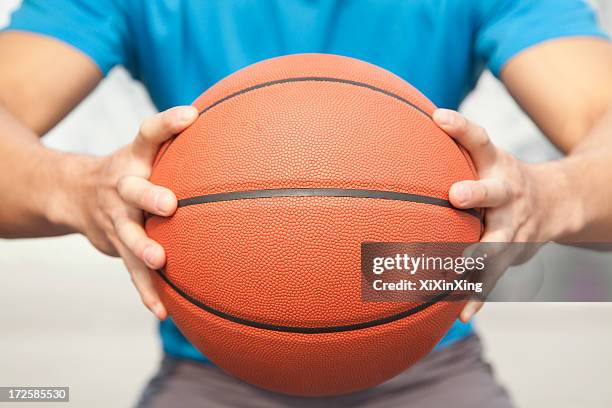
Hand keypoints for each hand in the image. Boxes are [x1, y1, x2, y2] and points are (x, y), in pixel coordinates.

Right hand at [75, 106, 197, 318]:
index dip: (167, 123)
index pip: (148, 132)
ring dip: (142, 248)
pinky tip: (161, 311)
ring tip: (160, 261)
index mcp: (134, 157)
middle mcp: (122, 184)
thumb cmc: (130, 171)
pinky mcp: (114, 244)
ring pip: (127, 234)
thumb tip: (238, 136)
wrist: (72, 193)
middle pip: (132, 188)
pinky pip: (130, 270)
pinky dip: (145, 290)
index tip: (191, 114)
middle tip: (169, 204)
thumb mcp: (145, 152)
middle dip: (149, 196)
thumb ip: (180, 146)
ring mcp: (115, 216)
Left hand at [433, 109, 566, 321]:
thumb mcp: (484, 158)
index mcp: (495, 164)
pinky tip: (462, 312)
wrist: (553, 202)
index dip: (461, 127)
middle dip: (477, 193)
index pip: (479, 139)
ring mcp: (512, 224)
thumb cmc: (499, 178)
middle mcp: (506, 192)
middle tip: (456, 195)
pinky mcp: (511, 251)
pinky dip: (477, 294)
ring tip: (461, 267)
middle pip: (494, 191)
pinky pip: (493, 276)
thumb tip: (394, 134)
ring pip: (496, 241)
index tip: (439, 116)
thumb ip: (450, 150)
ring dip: (479, 253)